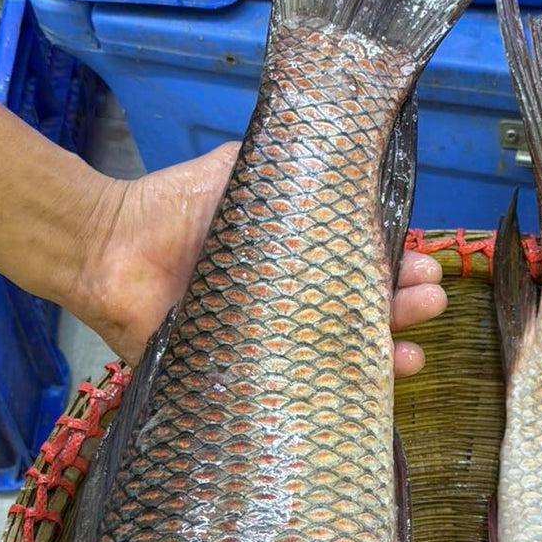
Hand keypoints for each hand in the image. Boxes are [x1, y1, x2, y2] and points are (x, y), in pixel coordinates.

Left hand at [77, 142, 446, 372]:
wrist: (112, 246)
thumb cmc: (176, 208)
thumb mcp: (245, 173)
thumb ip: (292, 163)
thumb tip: (350, 143)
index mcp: (300, 261)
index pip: (363, 268)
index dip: (399, 269)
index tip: (425, 265)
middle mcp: (293, 307)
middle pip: (361, 315)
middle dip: (404, 310)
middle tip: (430, 302)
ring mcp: (271, 346)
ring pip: (336, 359)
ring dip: (381, 357)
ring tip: (412, 354)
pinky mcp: (240, 380)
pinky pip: (288, 396)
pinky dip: (323, 398)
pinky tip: (358, 394)